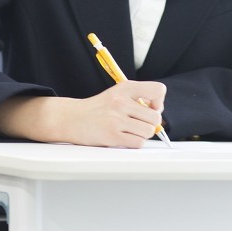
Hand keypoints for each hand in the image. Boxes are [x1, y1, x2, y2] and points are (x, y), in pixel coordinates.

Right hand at [0, 81, 165, 147]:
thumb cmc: (99, 108)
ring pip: (148, 131)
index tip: (149, 108)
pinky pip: (138, 143)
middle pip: (156, 117)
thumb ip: (138, 99)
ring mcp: (117, 119)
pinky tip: (123, 137)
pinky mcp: (113, 136)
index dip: (159, 102)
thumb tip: (159, 114)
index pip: (158, 90)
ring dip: (142, 134)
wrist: (73, 118)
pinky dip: (134, 143)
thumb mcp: (118, 94)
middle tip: (138, 123)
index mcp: (125, 88)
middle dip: (150, 123)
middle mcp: (121, 101)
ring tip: (128, 130)